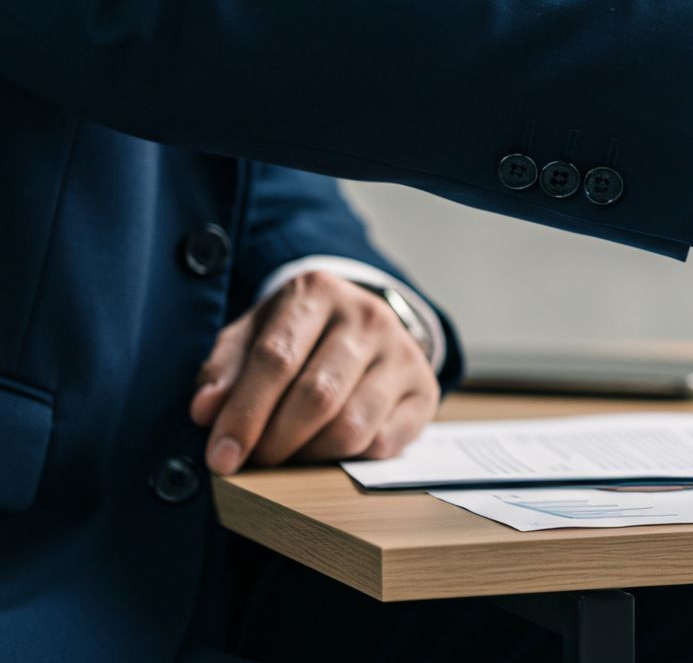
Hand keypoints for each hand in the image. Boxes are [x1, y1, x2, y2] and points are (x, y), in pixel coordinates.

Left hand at [190, 271, 439, 472]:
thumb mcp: (255, 333)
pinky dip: (347, 460)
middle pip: (317, 396)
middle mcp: (367, 317)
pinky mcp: (424, 388)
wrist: (367, 323)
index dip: (244, 414)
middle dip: (276, 441)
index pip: (276, 359)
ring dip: (310, 455)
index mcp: (317, 293)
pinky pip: (383, 442)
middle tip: (256, 461)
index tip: (221, 457)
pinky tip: (328, 450)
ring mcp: (402, 353)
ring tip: (289, 455)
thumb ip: (224, 368)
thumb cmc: (299, 334)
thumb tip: (205, 411)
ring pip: (352, 426)